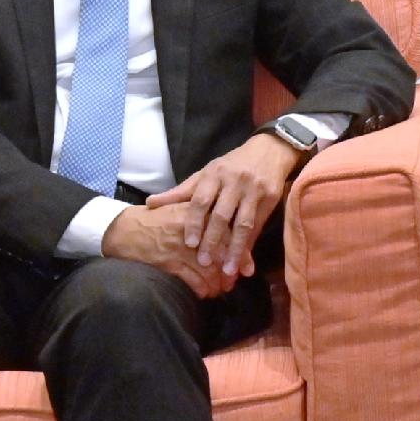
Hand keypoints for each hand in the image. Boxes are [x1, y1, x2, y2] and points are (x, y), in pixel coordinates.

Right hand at [98, 201, 232, 296]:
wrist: (123, 229)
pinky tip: (205, 293)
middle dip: (230, 272)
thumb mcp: (181, 210)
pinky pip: (193, 281)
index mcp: (197, 212)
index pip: (228, 233)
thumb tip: (234, 235)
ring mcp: (179, 246)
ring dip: (217, 284)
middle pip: (222, 254)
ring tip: (220, 289)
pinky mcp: (168, 262)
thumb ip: (205, 219)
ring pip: (209, 270)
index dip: (241, 253)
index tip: (247, 268)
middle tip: (233, 281)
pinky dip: (202, 290)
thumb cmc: (155, 219)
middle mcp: (192, 228)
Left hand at [145, 131, 307, 286]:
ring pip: (243, 223)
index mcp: (214, 174)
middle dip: (212, 240)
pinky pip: (258, 225)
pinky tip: (245, 260)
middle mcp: (234, 181)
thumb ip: (181, 192)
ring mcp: (254, 190)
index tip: (189, 243)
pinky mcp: (270, 198)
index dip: (195, 222)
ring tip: (227, 270)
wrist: (270, 150)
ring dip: (235, 249)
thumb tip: (149, 203)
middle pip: (221, 215)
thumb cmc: (231, 165)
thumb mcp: (206, 173)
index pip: (201, 200)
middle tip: (204, 262)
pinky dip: (250, 244)